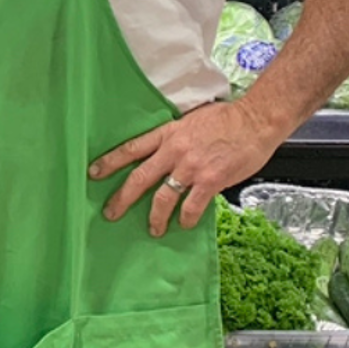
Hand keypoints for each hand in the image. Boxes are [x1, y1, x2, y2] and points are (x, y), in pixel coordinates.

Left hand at [88, 100, 284, 236]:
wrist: (255, 121)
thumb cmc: (227, 118)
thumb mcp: (190, 120)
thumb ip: (175, 137)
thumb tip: (165, 153)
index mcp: (167, 134)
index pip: (131, 148)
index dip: (110, 162)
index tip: (94, 173)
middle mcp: (174, 151)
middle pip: (140, 178)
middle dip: (122, 198)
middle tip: (110, 213)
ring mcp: (191, 167)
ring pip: (163, 198)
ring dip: (155, 217)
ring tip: (153, 229)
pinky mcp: (210, 181)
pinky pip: (191, 206)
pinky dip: (185, 218)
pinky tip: (183, 224)